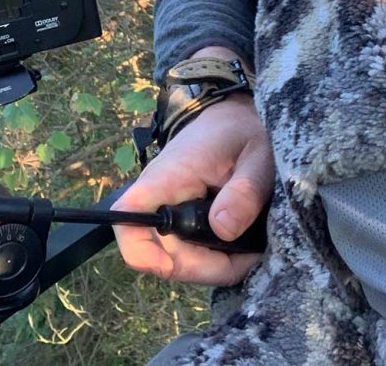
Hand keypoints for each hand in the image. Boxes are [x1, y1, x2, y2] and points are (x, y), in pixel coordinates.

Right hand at [113, 94, 273, 285]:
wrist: (235, 117)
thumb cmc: (243, 131)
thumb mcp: (258, 156)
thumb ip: (244, 191)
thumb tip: (223, 229)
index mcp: (168, 177)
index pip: (127, 217)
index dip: (141, 252)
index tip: (178, 265)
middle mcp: (159, 198)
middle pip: (158, 254)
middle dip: (203, 268)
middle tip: (249, 259)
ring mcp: (168, 210)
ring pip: (176, 259)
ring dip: (213, 266)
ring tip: (252, 251)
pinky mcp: (181, 220)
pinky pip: (188, 251)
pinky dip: (215, 258)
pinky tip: (243, 248)